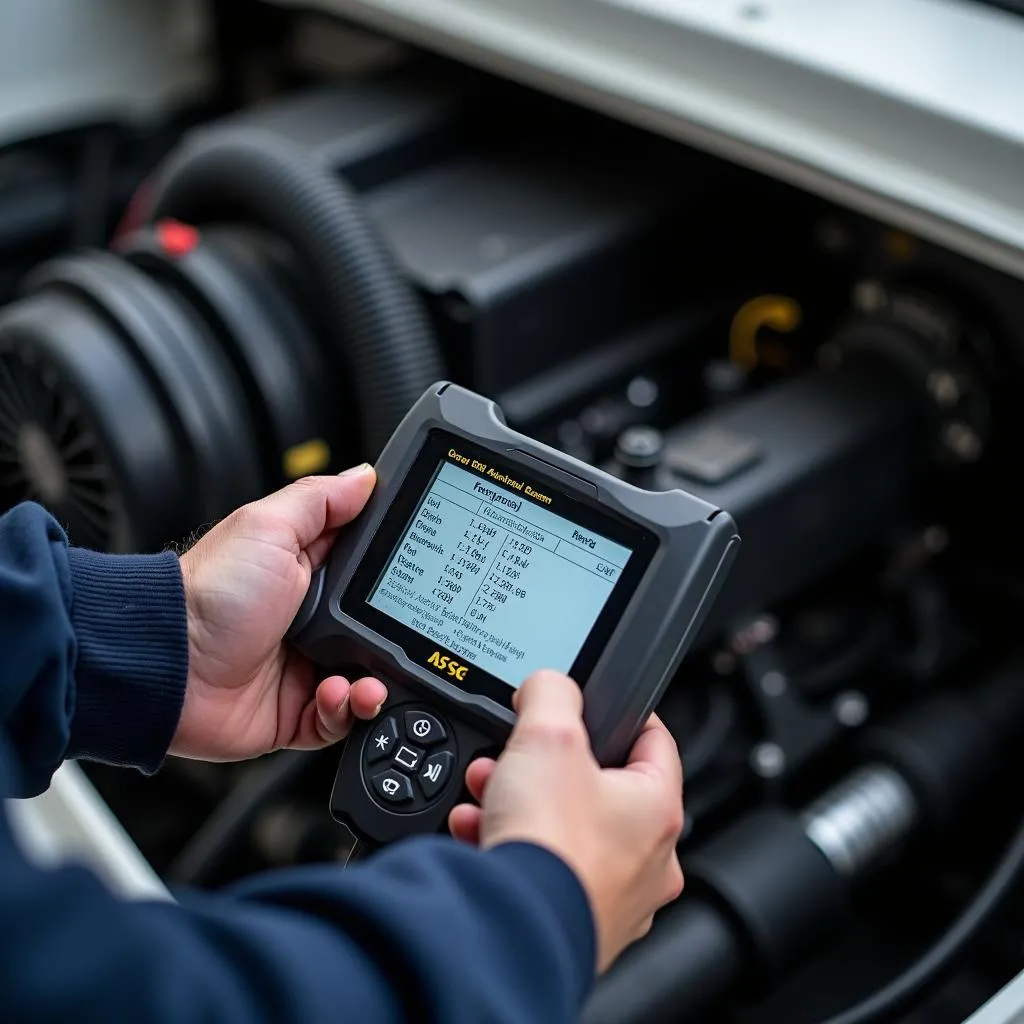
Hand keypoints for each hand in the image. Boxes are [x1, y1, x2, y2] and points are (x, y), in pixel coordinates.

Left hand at [173, 467, 387, 760]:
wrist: (164, 666)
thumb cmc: (207, 594)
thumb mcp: (267, 528)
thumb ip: (320, 502)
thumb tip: (365, 477)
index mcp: (308, 573)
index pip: (372, 572)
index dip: (398, 576)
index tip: (422, 581)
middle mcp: (312, 622)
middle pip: (380, 631)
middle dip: (398, 640)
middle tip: (402, 640)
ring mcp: (305, 668)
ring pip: (368, 680)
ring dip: (377, 684)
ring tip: (366, 682)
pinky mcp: (296, 713)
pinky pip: (341, 720)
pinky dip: (348, 712)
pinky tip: (336, 695)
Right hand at [449, 671, 683, 972]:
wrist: (511, 928)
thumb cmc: (549, 844)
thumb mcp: (547, 735)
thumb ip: (552, 694)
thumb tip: (549, 684)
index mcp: (658, 809)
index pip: (654, 740)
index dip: (619, 713)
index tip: (593, 704)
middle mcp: (648, 862)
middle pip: (597, 788)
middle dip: (544, 765)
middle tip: (516, 755)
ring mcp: (612, 900)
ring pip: (565, 831)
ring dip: (520, 804)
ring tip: (485, 792)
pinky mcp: (573, 927)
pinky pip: (542, 871)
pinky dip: (510, 847)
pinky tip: (477, 833)